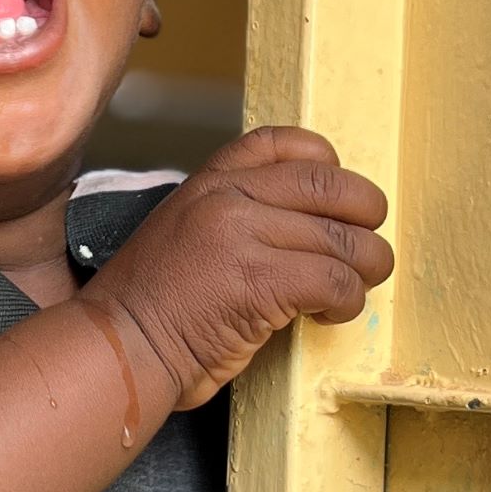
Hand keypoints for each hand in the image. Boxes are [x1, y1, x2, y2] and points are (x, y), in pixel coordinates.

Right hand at [88, 125, 392, 407]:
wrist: (121, 347)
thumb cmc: (154, 306)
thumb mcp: (187, 232)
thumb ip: (237, 215)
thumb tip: (310, 226)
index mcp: (209, 181)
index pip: (284, 143)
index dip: (329, 164)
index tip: (341, 198)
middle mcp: (227, 197)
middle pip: (331, 187)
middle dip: (367, 217)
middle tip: (369, 250)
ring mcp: (242, 235)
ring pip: (343, 240)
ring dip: (364, 270)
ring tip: (352, 291)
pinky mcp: (259, 281)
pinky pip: (335, 281)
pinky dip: (347, 302)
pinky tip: (329, 315)